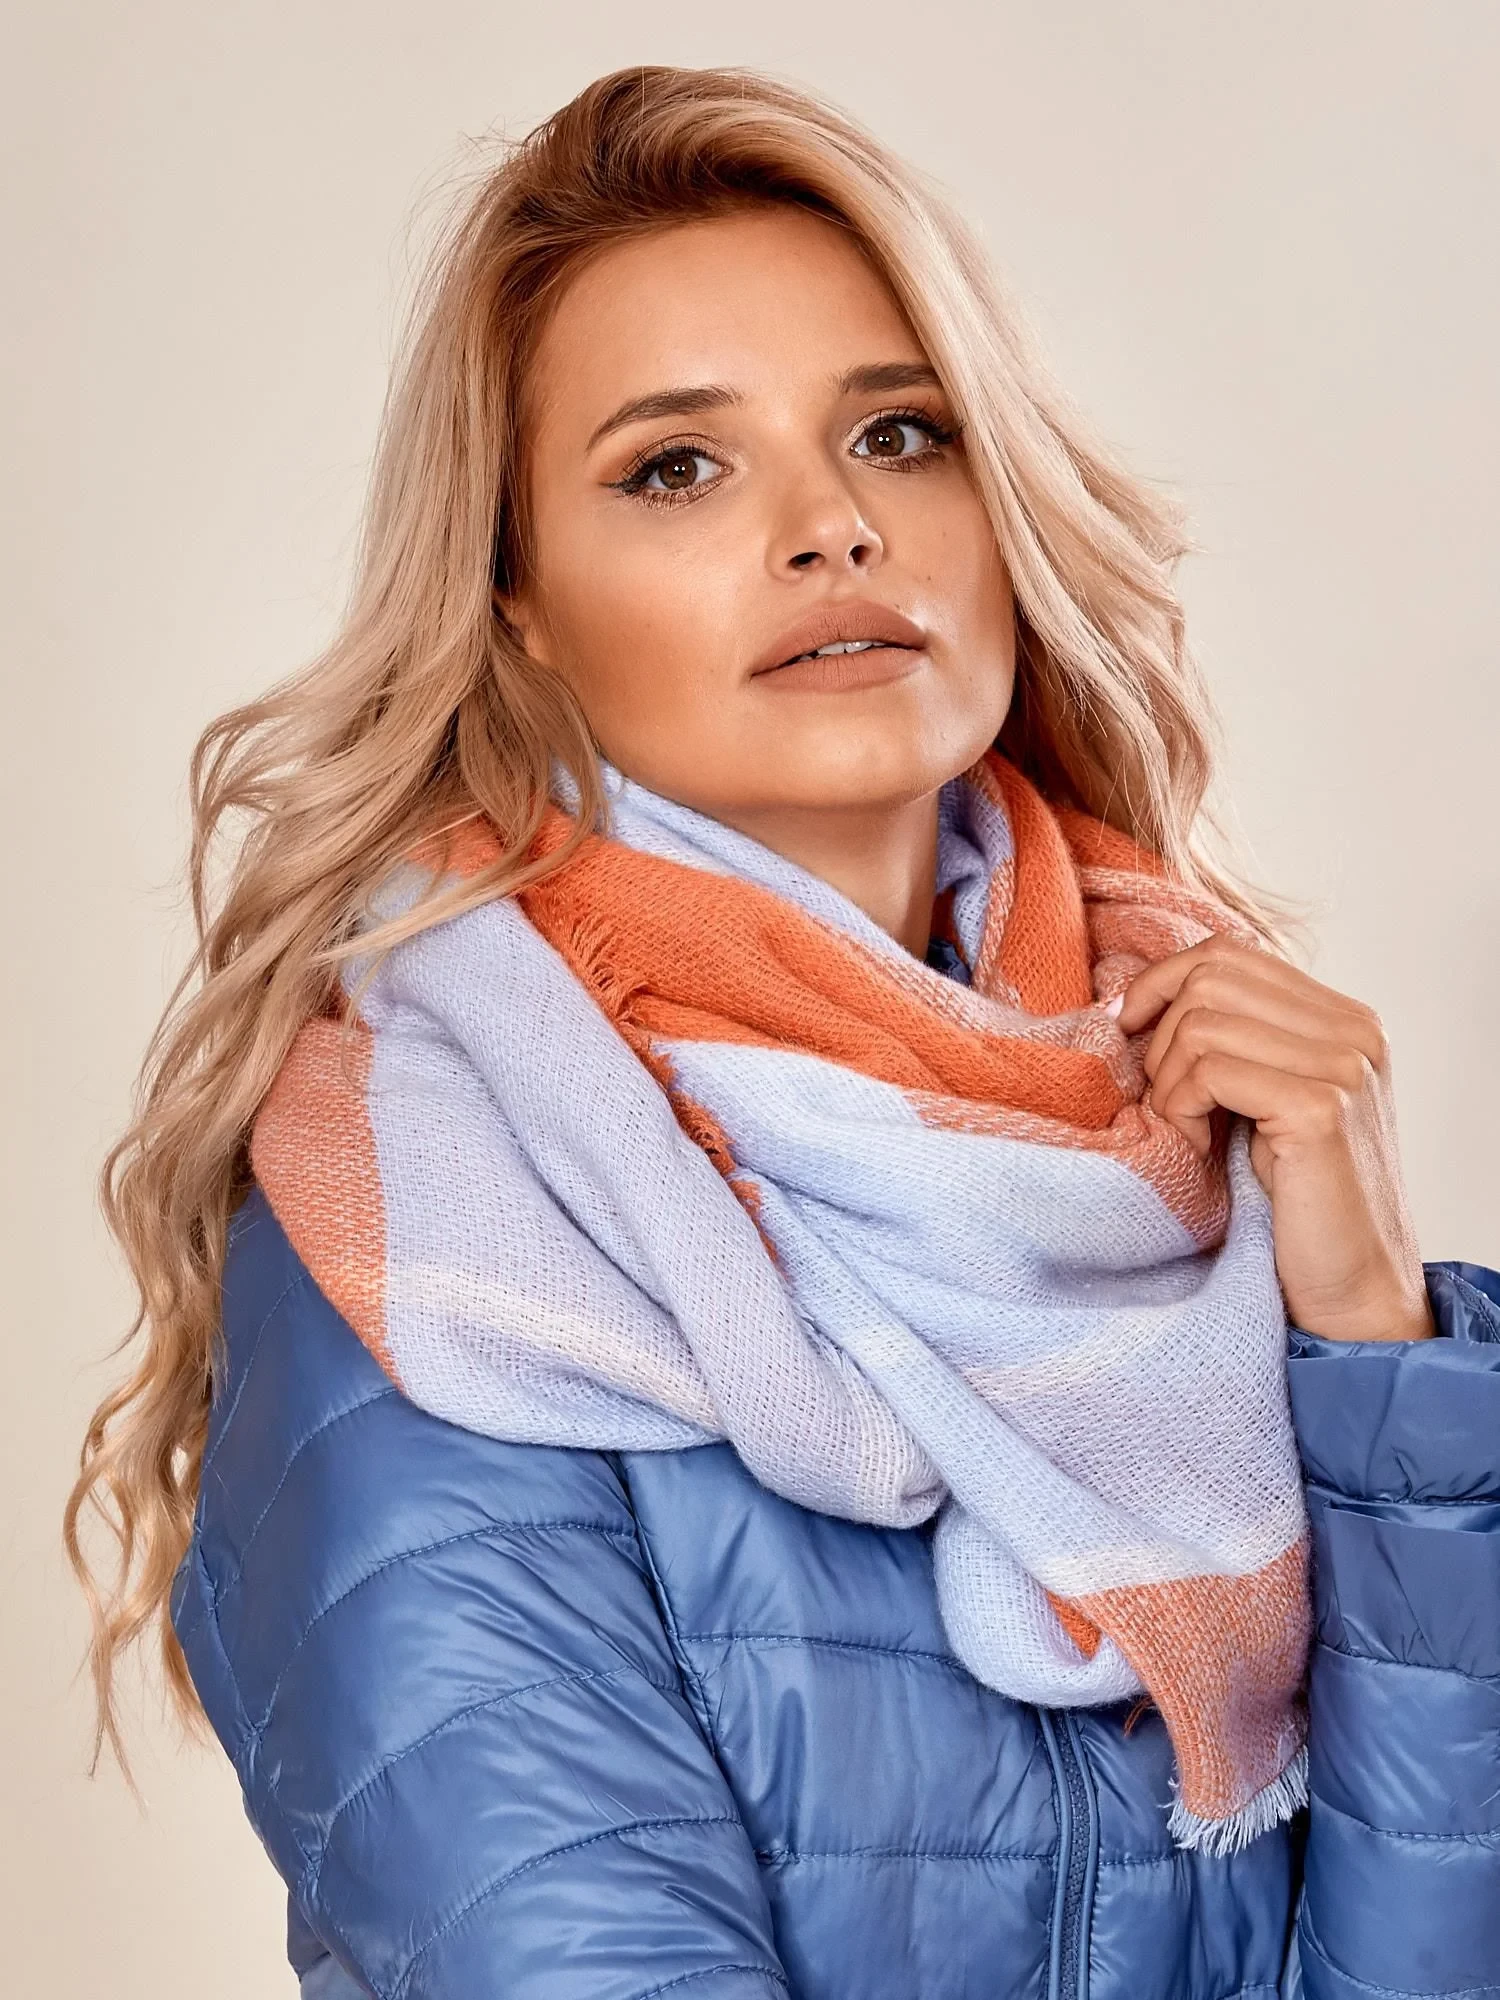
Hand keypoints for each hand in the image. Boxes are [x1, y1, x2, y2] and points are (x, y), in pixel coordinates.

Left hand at [1115, 940, 1433, 1342]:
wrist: (1353, 1290)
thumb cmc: (1298, 1203)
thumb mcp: (1269, 1103)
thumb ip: (1239, 1045)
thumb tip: (1137, 998)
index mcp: (1346, 1021)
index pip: (1230, 953)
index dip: (1163, 983)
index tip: (1128, 1028)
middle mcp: (1355, 1032)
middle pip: (1211, 975)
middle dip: (1159, 1032)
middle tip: (1161, 1098)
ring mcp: (1343, 1067)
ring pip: (1201, 1022)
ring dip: (1167, 1081)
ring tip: (1182, 1132)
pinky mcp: (1319, 1109)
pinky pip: (1209, 1072)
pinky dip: (1180, 1108)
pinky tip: (1194, 1150)